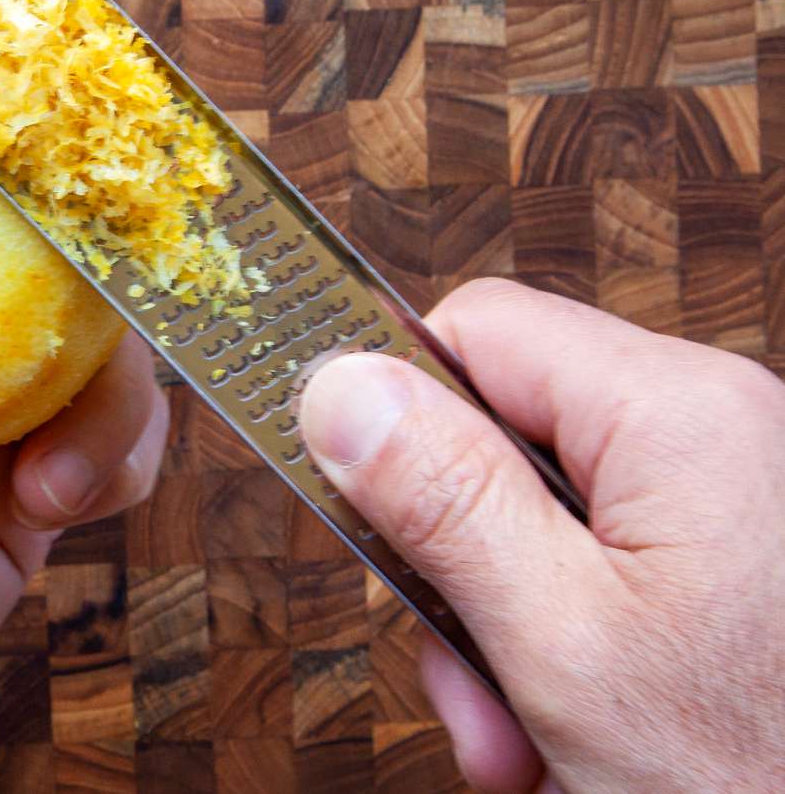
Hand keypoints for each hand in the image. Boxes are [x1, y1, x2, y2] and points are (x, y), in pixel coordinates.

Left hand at [0, 56, 168, 792]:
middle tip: (109, 259)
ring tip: (39, 467)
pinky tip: (50, 503)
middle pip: (34, 230)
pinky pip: (123, 437)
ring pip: (103, 334)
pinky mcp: (36, 485)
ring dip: (102, 387)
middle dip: (84, 239)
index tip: (39, 78)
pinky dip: (115, 458)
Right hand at [301, 278, 784, 793]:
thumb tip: (338, 385)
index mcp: (679, 412)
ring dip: (501, 633)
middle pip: (500, 437)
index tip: (360, 510)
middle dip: (457, 566)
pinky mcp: (732, 558)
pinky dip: (562, 651)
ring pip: (537, 520)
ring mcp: (729, 497)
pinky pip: (598, 568)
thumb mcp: (560, 643)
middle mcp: (715, 429)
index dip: (397, 414)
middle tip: (465, 683)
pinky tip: (574, 744)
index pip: (478, 331)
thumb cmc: (759, 777)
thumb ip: (442, 498)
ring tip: (527, 745)